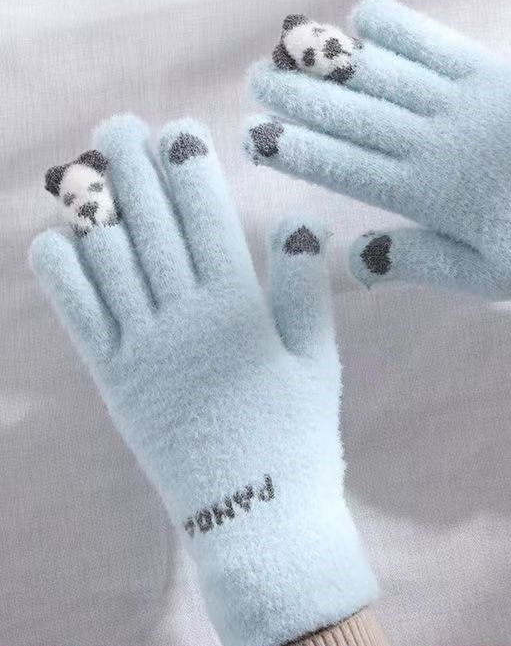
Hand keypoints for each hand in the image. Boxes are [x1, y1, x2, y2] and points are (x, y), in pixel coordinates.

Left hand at [31, 115, 375, 645]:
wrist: (255, 519)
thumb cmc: (299, 438)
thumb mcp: (318, 362)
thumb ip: (304, 289)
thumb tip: (302, 221)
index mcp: (238, 317)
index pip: (208, 223)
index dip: (191, 171)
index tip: (180, 130)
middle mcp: (182, 328)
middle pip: (151, 230)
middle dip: (133, 170)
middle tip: (119, 126)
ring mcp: (143, 356)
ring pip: (108, 264)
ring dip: (94, 209)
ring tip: (87, 168)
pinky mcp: (116, 385)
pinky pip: (81, 318)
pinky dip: (64, 274)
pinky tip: (58, 237)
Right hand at [244, 0, 510, 320]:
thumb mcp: (484, 276)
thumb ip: (417, 261)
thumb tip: (353, 258)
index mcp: (434, 196)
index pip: (349, 169)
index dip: (299, 150)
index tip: (256, 135)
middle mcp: (443, 143)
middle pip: (356, 115)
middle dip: (300, 96)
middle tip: (255, 78)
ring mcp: (470, 104)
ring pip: (387, 76)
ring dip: (333, 59)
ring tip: (288, 44)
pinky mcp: (498, 79)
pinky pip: (438, 45)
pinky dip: (398, 29)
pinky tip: (363, 17)